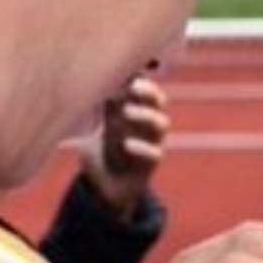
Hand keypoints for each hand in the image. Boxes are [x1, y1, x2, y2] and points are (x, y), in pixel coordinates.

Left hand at [76, 74, 169, 218]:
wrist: (105, 187)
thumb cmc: (103, 151)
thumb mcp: (100, 126)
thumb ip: (104, 109)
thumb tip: (100, 80)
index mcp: (135, 111)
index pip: (145, 88)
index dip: (140, 79)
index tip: (126, 75)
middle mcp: (146, 125)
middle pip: (159, 101)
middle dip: (148, 91)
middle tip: (132, 87)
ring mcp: (151, 143)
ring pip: (162, 124)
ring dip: (145, 115)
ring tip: (126, 113)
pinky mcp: (150, 164)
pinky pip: (155, 153)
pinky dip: (142, 147)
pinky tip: (126, 145)